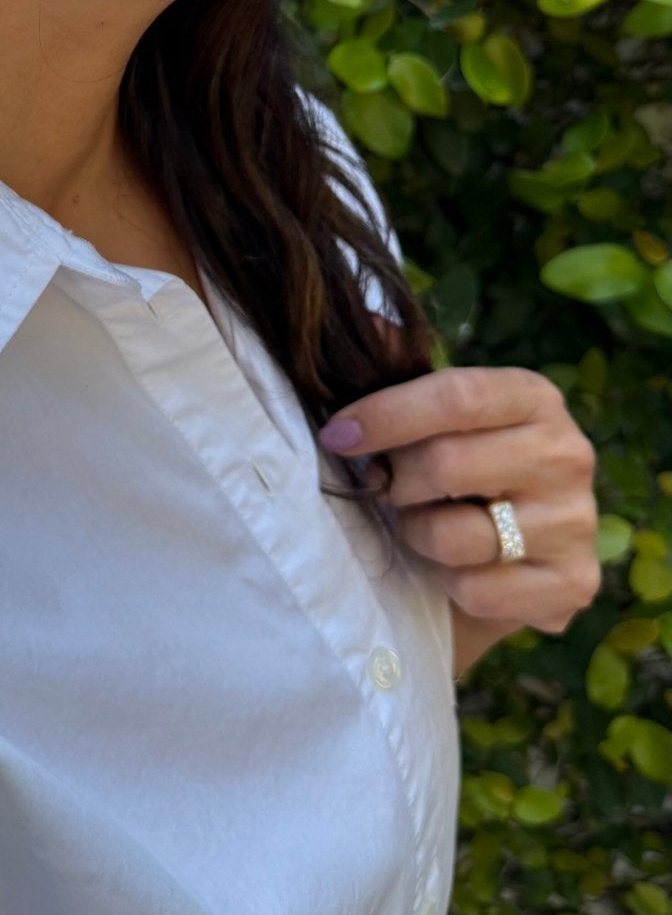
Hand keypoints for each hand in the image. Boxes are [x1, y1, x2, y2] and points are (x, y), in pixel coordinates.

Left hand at [317, 365, 601, 636]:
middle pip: (448, 463)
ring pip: (457, 535)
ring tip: (424, 528)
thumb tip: (367, 324)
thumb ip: (403, 374)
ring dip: (418, 535)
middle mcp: (567, 453)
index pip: (457, 396)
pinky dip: (450, 585)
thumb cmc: (461, 478)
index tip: (337, 435)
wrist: (509, 567)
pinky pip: (477, 590)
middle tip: (386, 489)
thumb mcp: (436, 422)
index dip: (387, 414)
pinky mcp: (574, 585)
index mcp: (533, 397)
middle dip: (396, 482)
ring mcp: (576, 522)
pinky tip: (460, 572)